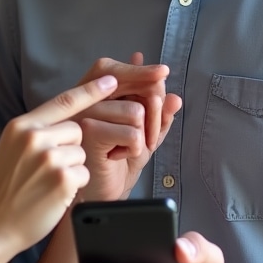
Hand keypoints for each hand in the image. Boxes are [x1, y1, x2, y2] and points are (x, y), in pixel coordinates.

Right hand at [0, 75, 118, 258]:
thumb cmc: (3, 189)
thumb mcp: (10, 149)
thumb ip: (34, 131)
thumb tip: (65, 118)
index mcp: (20, 126)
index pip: (63, 101)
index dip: (90, 90)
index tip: (111, 80)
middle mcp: (34, 137)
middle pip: (77, 129)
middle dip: (71, 147)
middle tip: (48, 169)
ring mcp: (48, 158)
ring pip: (82, 153)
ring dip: (72, 168)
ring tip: (46, 184)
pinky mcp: (62, 180)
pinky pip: (84, 173)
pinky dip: (75, 186)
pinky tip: (53, 195)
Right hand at [76, 54, 182, 201]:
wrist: (102, 191)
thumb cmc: (119, 160)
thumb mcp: (146, 134)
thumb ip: (159, 115)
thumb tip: (174, 97)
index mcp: (99, 92)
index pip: (127, 71)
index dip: (147, 73)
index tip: (163, 72)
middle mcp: (90, 97)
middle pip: (138, 89)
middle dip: (154, 117)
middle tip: (146, 140)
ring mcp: (87, 111)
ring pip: (137, 112)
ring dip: (142, 137)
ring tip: (123, 148)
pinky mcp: (90, 130)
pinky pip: (132, 133)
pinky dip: (133, 149)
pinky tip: (116, 155)